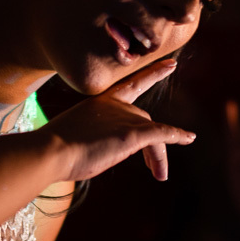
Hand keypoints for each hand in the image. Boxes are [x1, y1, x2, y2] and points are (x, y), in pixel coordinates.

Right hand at [43, 59, 193, 181]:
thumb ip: (95, 136)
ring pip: (154, 134)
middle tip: (157, 173)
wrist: (50, 152)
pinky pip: (162, 133)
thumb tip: (104, 148)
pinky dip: (177, 135)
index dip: (152, 75)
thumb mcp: (76, 136)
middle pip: (145, 121)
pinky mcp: (132, 133)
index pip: (131, 84)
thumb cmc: (56, 150)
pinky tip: (189, 138)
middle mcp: (116, 105)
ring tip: (160, 176)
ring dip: (160, 157)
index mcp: (100, 101)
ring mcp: (125, 117)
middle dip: (153, 148)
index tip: (171, 64)